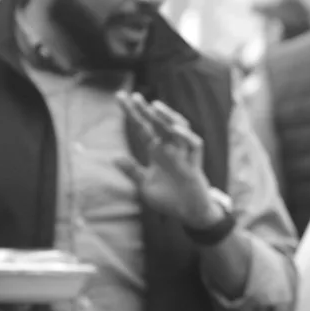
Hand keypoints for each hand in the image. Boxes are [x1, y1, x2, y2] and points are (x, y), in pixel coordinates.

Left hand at [119, 92, 218, 229]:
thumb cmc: (167, 198)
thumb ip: (132, 170)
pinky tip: (174, 129)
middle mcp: (169, 147)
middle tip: (134, 96)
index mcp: (156, 150)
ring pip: (178, 127)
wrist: (187, 214)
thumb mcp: (144, 184)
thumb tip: (114, 157)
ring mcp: (183, 153)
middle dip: (146, 110)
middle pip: (158, 123)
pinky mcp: (195, 163)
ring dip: (167, 117)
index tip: (119, 97)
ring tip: (153, 107)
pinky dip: (185, 136)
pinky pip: (194, 144)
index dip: (132, 113)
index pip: (142, 127)